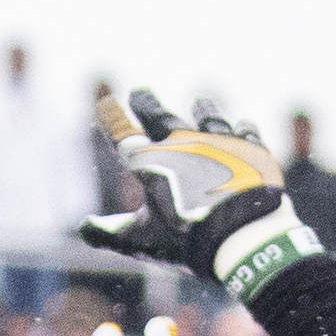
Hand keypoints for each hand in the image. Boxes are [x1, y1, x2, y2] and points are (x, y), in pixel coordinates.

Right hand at [78, 91, 319, 301]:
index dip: (112, 118)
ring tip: (200, 102)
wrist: (244, 233)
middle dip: (147, 104)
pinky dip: (243, 129)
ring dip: (202, 109)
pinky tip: (244, 124)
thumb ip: (111, 234)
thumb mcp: (143, 241)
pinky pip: (246, 133)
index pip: (124, 134)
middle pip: (161, 116)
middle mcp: (183, 143)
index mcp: (152, 162)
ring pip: (208, 118)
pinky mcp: (251, 150)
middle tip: (140, 94)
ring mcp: (220, 142)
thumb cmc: (187, 238)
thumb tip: (84, 227)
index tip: (106, 103)